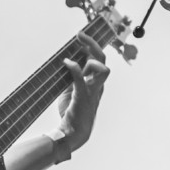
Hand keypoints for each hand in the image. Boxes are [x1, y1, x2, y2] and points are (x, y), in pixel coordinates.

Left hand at [54, 33, 110, 153]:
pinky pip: (82, 78)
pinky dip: (75, 68)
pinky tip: (67, 63)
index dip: (92, 47)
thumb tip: (66, 61)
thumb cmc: (72, 114)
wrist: (72, 134)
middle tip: (80, 35)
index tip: (80, 36)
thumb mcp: (71, 92)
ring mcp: (93, 91)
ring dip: (91, 55)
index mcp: (96, 84)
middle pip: (102, 59)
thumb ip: (72, 77)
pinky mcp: (84, 96)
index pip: (99, 61)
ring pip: (102, 68)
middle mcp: (98, 85)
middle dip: (92, 44)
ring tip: (76, 50)